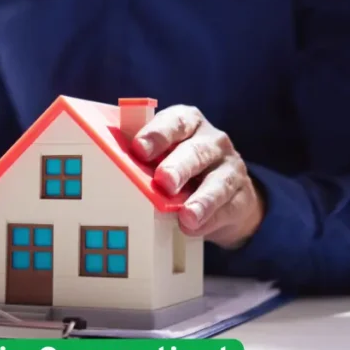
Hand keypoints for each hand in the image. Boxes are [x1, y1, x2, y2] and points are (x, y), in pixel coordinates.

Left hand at [131, 105, 263, 248]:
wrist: (225, 192)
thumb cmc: (182, 165)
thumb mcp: (163, 154)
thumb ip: (142, 156)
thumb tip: (108, 163)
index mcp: (189, 124)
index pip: (175, 122)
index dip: (157, 134)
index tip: (139, 149)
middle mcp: (212, 142)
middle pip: (197, 152)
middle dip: (179, 167)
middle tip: (164, 181)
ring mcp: (230, 169)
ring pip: (218, 182)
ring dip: (202, 199)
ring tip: (187, 215)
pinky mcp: (241, 197)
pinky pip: (227, 208)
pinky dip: (210, 220)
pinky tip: (195, 227)